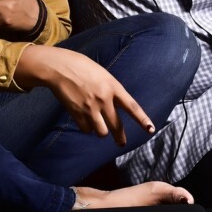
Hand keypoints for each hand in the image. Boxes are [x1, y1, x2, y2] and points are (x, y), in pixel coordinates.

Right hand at [15, 45, 155, 145]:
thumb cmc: (82, 67)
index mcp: (113, 86)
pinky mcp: (77, 113)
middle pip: (117, 126)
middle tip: (122, 143)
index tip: (151, 129)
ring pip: (101, 132)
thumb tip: (116, 107)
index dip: (142, 119)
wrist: (60, 67)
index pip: (132, 106)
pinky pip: (86, 129)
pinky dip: (86, 127)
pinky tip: (83, 118)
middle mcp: (104, 99)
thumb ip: (111, 90)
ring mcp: (90, 108)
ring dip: (100, 131)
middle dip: (120, 137)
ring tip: (97, 124)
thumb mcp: (103, 74)